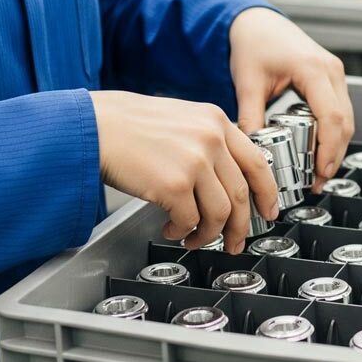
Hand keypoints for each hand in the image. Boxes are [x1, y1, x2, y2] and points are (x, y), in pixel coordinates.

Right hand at [90, 91, 278, 253]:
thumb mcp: (180, 120)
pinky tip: (171, 227)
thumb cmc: (127, 126)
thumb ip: (207, 141)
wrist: (93, 126)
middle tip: (233, 242)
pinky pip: (191, 220)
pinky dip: (183, 230)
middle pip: (241, 193)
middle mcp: (211, 138)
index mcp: (215, 120)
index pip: (256, 161)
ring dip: (208, 233)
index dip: (266, 192)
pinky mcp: (174, 184)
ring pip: (220, 213)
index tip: (268, 210)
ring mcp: (195, 160)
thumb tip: (224, 180)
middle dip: (239, 226)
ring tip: (193, 238)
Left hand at [230, 8, 354, 191]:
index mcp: (312, 68)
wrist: (257, 22)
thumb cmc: (254, 43)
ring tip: (317, 172)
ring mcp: (334, 74)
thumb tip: (253, 151)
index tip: (320, 171)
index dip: (329, 148)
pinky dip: (333, 133)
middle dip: (334, 155)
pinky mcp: (331, 79)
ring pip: (346, 119)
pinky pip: (339, 111)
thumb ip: (251, 117)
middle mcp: (330, 70)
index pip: (331, 116)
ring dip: (335, 147)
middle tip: (318, 181)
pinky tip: (319, 151)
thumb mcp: (247, 82)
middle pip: (345, 122)